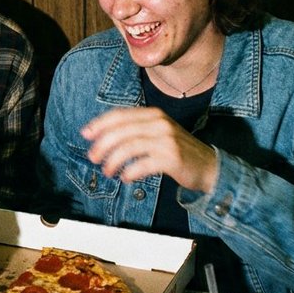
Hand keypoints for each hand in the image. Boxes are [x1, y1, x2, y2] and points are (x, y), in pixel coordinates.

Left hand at [81, 107, 217, 192]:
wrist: (208, 166)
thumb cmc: (176, 151)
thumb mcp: (155, 134)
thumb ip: (133, 131)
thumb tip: (99, 135)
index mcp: (153, 114)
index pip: (120, 114)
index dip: (100, 124)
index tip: (85, 134)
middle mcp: (160, 123)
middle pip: (122, 130)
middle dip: (102, 144)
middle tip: (92, 158)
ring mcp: (167, 140)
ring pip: (130, 146)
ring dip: (113, 160)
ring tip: (107, 172)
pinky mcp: (172, 158)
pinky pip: (143, 164)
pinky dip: (130, 172)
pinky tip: (126, 178)